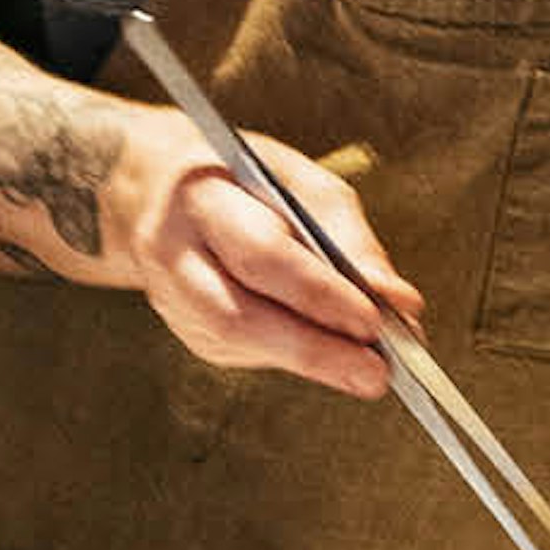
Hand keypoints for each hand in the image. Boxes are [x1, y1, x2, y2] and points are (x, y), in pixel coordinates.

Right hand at [100, 108, 422, 398]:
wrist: (150, 190)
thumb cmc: (239, 178)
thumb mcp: (297, 178)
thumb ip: (348, 237)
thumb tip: (400, 303)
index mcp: (200, 198)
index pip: (259, 254)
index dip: (318, 293)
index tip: (375, 320)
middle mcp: (172, 253)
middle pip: (238, 315)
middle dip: (314, 348)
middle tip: (377, 372)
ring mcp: (170, 300)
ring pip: (239, 344)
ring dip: (310, 362)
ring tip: (367, 370)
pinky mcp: (185, 330)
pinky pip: (244, 353)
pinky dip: (292, 357)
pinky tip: (329, 355)